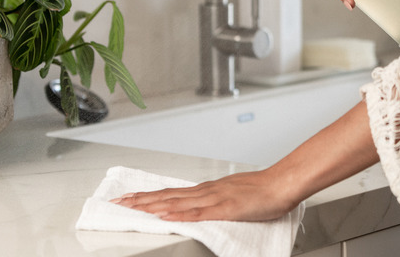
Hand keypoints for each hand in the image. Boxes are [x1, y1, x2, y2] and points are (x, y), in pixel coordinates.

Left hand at [110, 169, 296, 221]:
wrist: (281, 184)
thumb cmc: (262, 191)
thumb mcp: (232, 196)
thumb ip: (215, 202)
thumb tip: (200, 207)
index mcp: (207, 190)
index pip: (171, 193)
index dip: (149, 196)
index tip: (129, 198)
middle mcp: (206, 191)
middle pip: (167, 195)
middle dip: (141, 199)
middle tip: (118, 201)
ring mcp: (214, 199)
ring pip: (176, 202)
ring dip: (152, 205)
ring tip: (132, 207)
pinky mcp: (225, 209)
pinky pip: (197, 213)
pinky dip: (178, 214)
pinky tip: (164, 215)